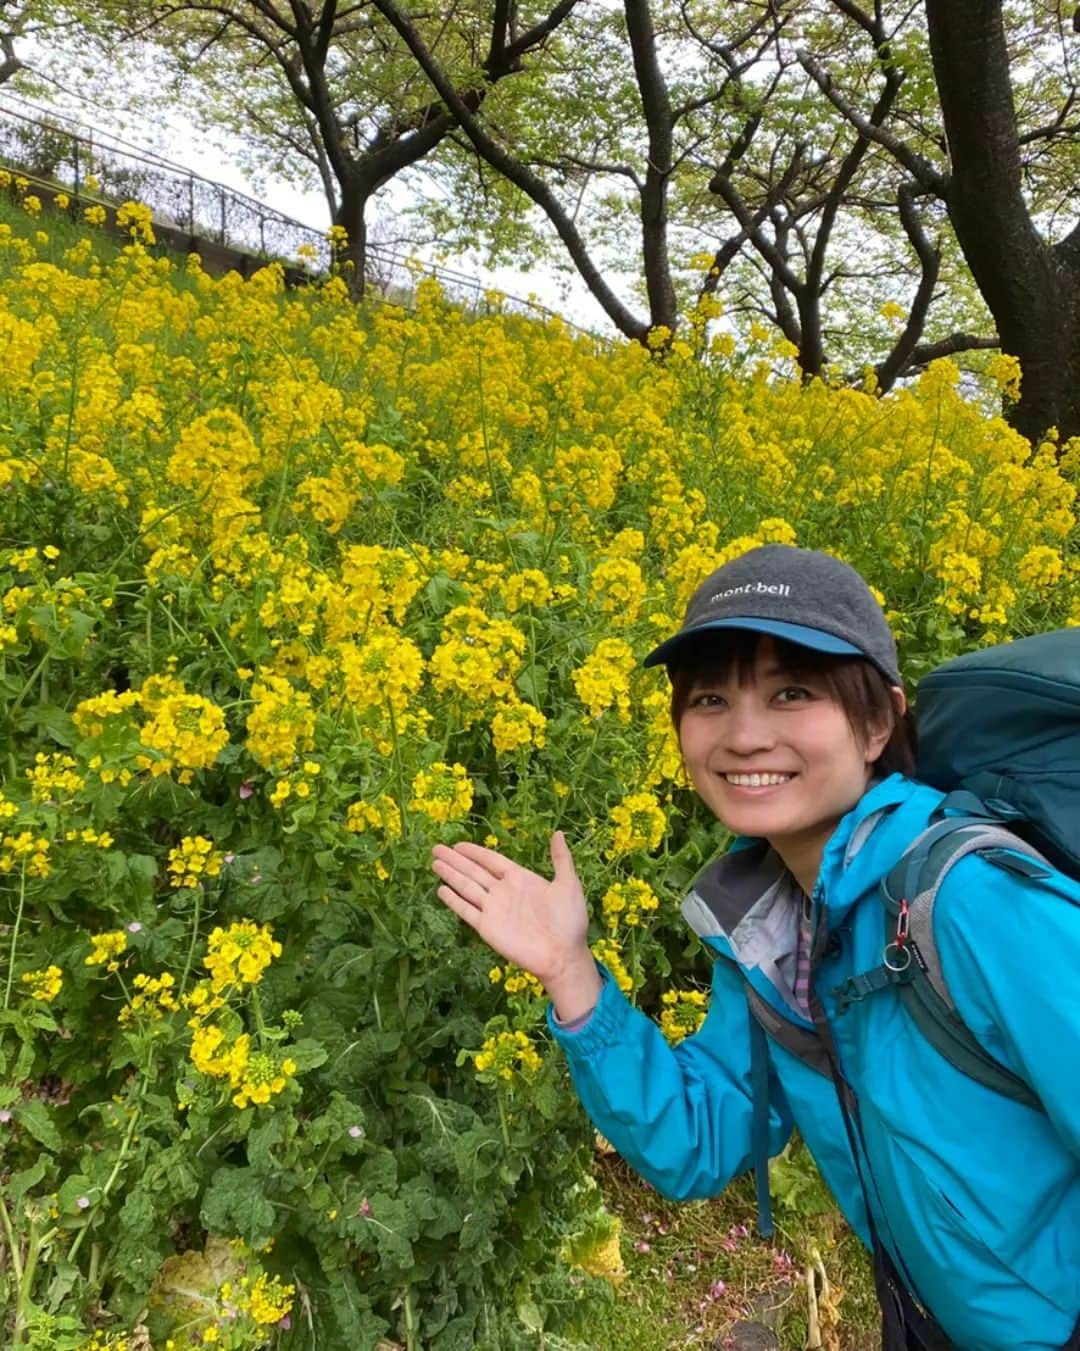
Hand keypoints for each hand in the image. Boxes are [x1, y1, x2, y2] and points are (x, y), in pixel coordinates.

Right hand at [431, 832, 600, 1018]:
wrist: (563, 955)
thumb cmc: (569, 921)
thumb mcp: (568, 884)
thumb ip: (561, 859)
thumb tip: (558, 833)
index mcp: (520, 879)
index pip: (491, 861)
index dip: (474, 852)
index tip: (458, 844)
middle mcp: (504, 892)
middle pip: (474, 871)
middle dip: (455, 860)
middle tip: (436, 848)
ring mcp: (494, 910)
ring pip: (466, 887)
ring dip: (450, 875)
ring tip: (434, 863)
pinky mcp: (487, 927)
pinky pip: (466, 910)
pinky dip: (453, 900)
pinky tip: (441, 890)